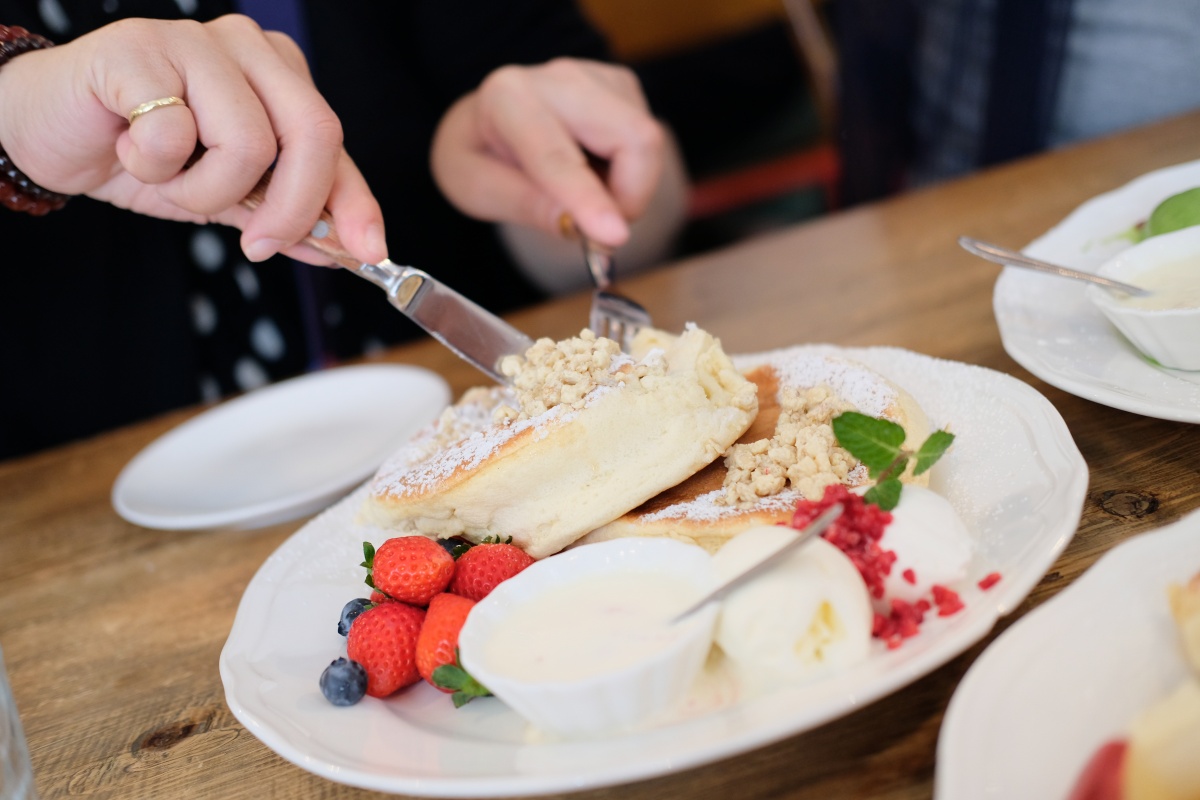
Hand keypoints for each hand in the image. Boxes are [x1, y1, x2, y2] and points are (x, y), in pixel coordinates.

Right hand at [0, 15, 385, 265]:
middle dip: (291, 208)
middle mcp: (249, 47)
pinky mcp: (140, 49)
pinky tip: (127, 147)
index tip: (369, 252)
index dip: (357, 203)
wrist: (52, 132)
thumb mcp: (223, 195)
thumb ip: (280, 215)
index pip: (334, 144)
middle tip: (255, 243)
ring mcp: (196, 40)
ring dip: (203, 190)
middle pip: (314, 134)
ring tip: (165, 175)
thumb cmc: (143, 153)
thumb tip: (341, 251)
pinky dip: (151, 166)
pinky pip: (175, 136)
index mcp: (279, 75)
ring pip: (248, 144)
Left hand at [430, 58, 665, 248]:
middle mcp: (560, 78)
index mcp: (509, 99)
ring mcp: (600, 78)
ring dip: (627, 189)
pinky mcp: (624, 88)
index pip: (558, 156)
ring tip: (583, 194)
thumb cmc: (479, 155)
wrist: (485, 118)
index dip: (589, 199)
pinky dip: (630, 174)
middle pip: (634, 137)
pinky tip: (595, 170)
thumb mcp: (475, 189)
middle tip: (599, 232)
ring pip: (647, 144)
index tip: (615, 236)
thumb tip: (580, 228)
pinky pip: (648, 144)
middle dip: (631, 196)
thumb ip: (524, 206)